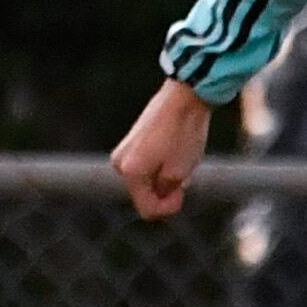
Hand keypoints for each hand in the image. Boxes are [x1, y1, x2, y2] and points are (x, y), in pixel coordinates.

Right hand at [111, 79, 212, 219]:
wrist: (184, 96)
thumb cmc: (184, 133)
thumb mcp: (180, 171)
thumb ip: (166, 192)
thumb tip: (159, 196)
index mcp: (130, 173)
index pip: (147, 209)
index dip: (169, 207)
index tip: (184, 191)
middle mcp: (119, 163)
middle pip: (145, 194)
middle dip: (166, 192)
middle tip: (186, 175)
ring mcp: (124, 150)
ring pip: (147, 180)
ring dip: (165, 178)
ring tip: (183, 159)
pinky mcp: (132, 141)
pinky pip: (147, 165)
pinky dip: (162, 166)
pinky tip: (178, 152)